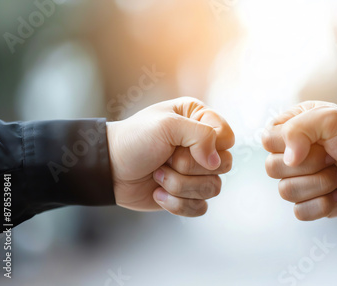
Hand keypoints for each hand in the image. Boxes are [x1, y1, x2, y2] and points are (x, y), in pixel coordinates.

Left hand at [107, 97, 233, 216]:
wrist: (108, 170)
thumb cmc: (134, 140)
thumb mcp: (167, 126)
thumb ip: (201, 135)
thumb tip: (216, 162)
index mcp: (200, 121)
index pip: (227, 137)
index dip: (212, 146)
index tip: (184, 146)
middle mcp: (202, 146)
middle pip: (223, 165)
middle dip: (190, 167)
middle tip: (166, 160)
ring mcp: (196, 173)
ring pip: (213, 189)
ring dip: (180, 186)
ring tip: (157, 175)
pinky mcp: (188, 195)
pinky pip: (201, 208)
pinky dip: (177, 204)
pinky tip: (157, 193)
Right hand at [262, 101, 336, 220]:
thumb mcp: (332, 120)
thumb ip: (300, 129)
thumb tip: (288, 160)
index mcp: (292, 128)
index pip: (267, 139)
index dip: (290, 144)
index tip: (317, 142)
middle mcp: (292, 154)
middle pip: (272, 168)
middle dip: (309, 165)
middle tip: (332, 158)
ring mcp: (299, 179)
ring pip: (285, 191)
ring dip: (319, 184)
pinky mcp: (309, 202)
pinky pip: (300, 212)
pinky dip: (323, 204)